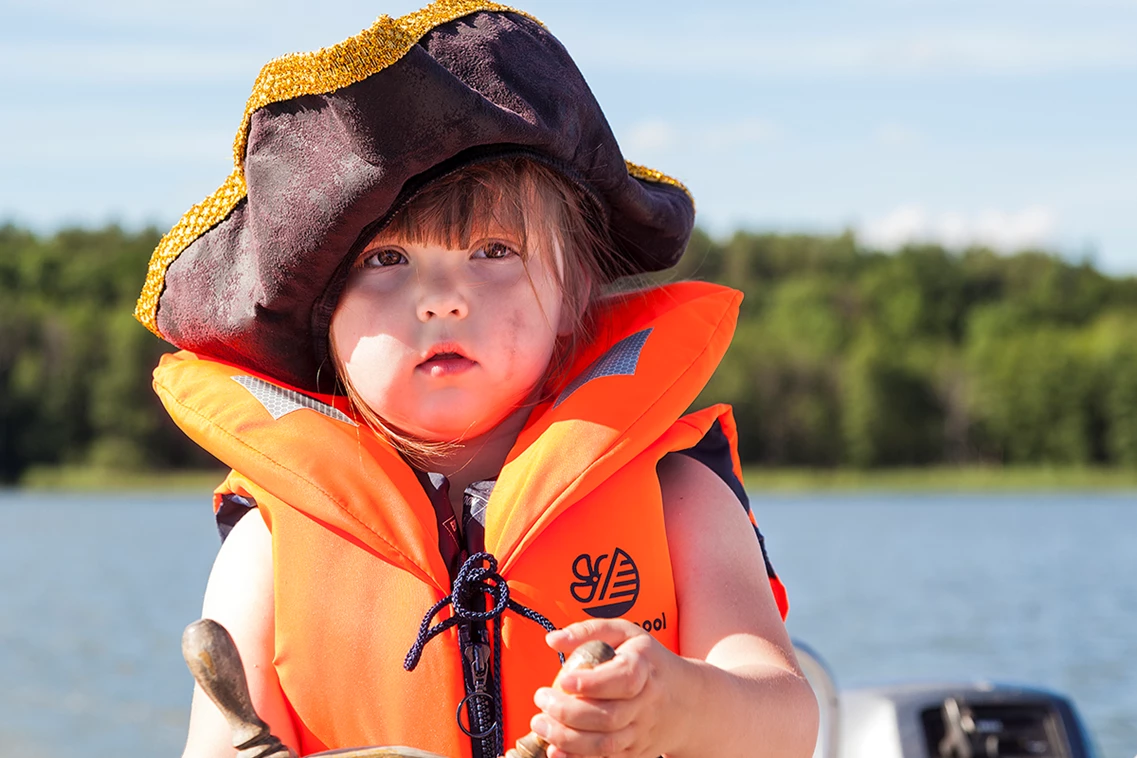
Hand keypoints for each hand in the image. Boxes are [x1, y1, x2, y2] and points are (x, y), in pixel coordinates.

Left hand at [529, 619, 687, 757]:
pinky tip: (556, 749)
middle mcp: (646, 703)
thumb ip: (589, 631)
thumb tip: (553, 639)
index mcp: (644, 668)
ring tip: (541, 724)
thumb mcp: (626, 634)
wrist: (688, 700)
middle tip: (541, 700)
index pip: (623, 679)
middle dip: (567, 712)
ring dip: (567, 738)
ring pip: (605, 744)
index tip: (563, 679)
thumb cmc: (648, 661)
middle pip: (608, 716)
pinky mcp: (635, 752)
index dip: (592, 683)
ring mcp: (642, 731)